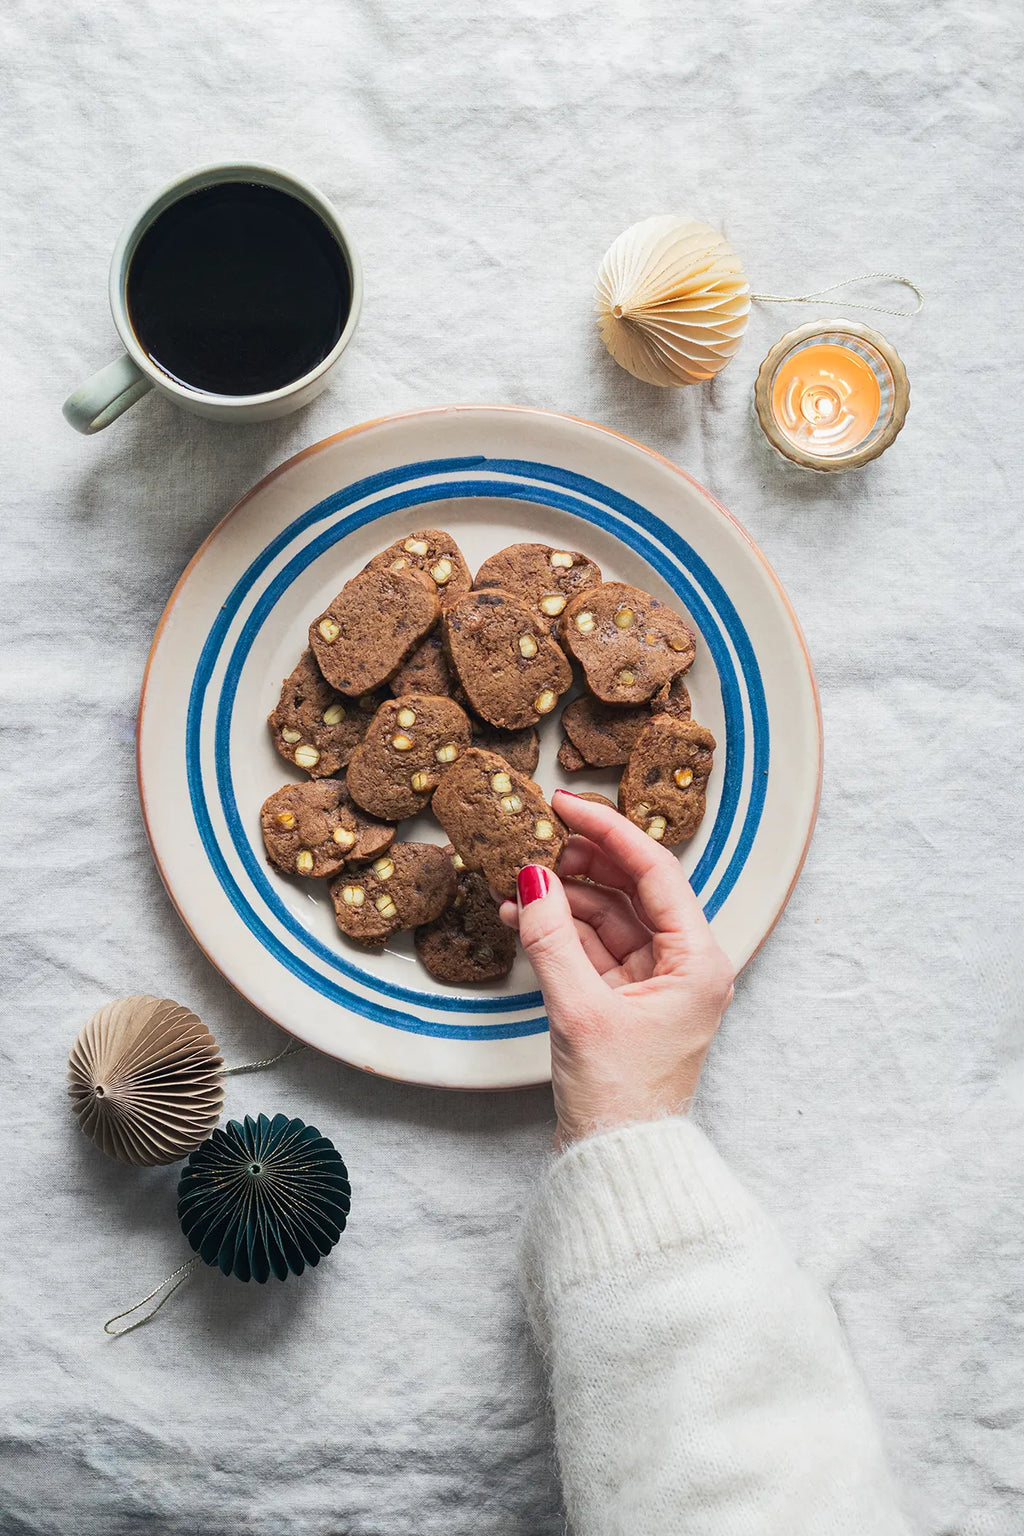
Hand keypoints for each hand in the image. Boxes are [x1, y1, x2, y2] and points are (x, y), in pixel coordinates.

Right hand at [501, 792, 734, 1149]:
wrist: (618, 1163)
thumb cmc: (619, 1096)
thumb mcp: (579, 1009)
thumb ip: (551, 937)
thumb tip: (530, 878)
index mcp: (698, 960)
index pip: (655, 871)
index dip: (608, 831)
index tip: (566, 804)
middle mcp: (685, 964)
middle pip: (634, 888)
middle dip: (583, 863)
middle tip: (537, 837)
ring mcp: (655, 982)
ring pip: (609, 916)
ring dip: (564, 898)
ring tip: (515, 884)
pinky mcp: (627, 1000)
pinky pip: (594, 947)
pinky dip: (561, 930)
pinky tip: (523, 916)